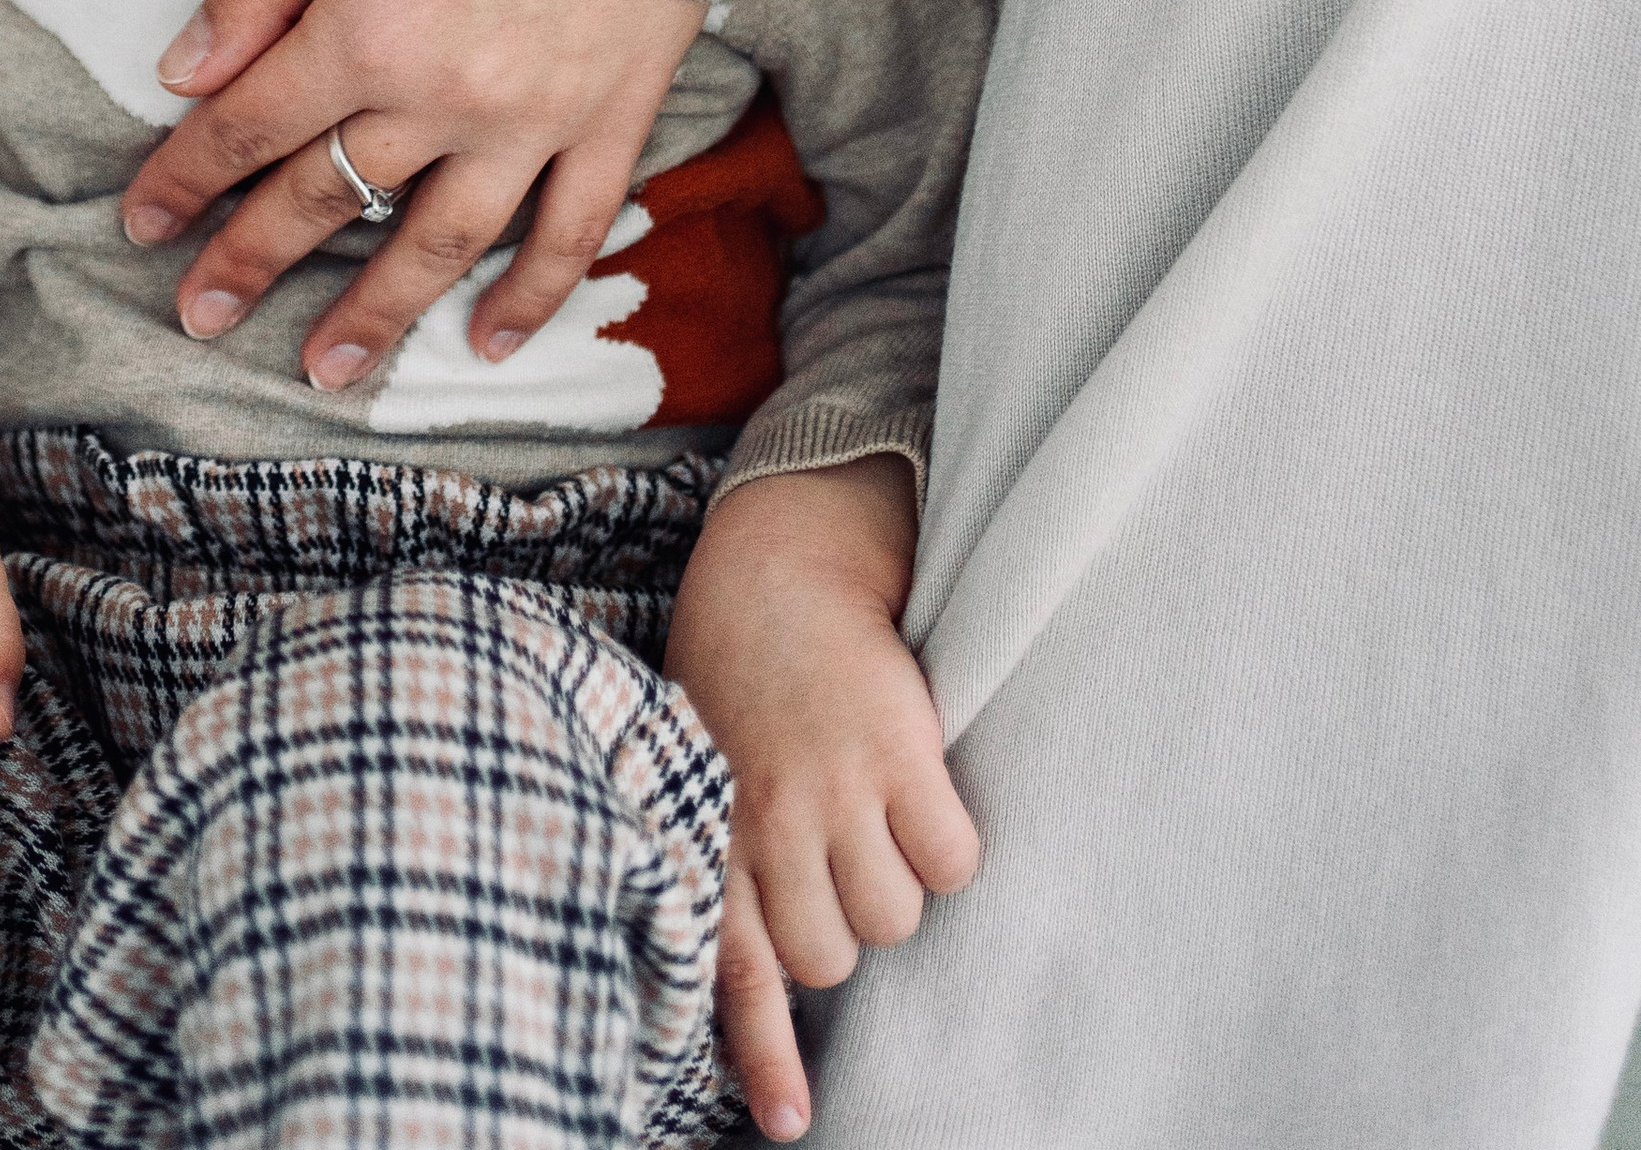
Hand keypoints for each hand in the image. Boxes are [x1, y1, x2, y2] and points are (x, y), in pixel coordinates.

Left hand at [119, 0, 704, 381]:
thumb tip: (183, 74)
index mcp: (363, 33)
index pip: (250, 126)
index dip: (187, 177)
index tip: (142, 223)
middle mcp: (442, 99)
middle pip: (328, 196)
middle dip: (253, 260)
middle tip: (200, 318)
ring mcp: (533, 120)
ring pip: (441, 241)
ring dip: (377, 311)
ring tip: (326, 370)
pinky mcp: (612, 117)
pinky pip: (571, 229)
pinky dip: (533, 295)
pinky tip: (489, 342)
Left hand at [664, 459, 980, 1140]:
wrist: (781, 557)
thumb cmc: (736, 670)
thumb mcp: (697, 767)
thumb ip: (721, 859)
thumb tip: (760, 972)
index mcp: (715, 831)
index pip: (736, 971)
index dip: (765, 1057)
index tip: (793, 1122)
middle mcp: (769, 823)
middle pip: (835, 959)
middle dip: (849, 924)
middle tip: (843, 856)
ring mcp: (835, 791)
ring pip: (897, 919)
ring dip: (900, 880)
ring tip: (878, 809)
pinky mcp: (901, 755)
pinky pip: (953, 862)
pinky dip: (950, 841)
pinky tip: (924, 791)